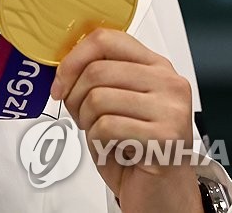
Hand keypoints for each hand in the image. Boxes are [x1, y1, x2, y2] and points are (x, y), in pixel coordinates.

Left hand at [50, 29, 201, 212]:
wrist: (161, 193)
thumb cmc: (134, 147)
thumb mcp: (116, 101)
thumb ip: (99, 76)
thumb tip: (61, 67)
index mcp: (155, 65)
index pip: (106, 38)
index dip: (73, 59)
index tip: (60, 82)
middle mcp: (168, 82)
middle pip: (96, 71)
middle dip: (75, 99)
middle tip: (83, 118)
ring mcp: (171, 108)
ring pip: (98, 99)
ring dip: (88, 123)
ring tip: (103, 135)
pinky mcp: (166, 137)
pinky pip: (107, 127)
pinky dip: (98, 142)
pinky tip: (113, 148)